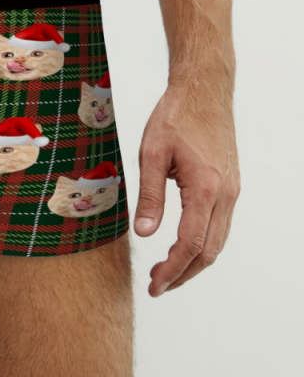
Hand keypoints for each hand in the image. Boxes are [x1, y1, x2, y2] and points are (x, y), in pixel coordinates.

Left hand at [134, 79, 239, 295]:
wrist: (204, 90)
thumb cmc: (175, 117)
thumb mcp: (151, 154)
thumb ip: (149, 196)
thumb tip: (144, 233)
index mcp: (206, 189)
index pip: (191, 244)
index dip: (172, 269)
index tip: (154, 285)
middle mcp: (226, 195)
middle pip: (209, 251)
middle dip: (183, 273)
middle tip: (156, 285)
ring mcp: (232, 191)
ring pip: (218, 240)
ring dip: (193, 260)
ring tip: (164, 270)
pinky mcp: (230, 185)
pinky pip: (220, 225)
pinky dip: (202, 243)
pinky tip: (181, 244)